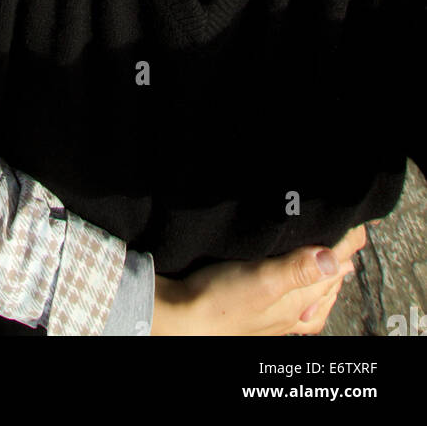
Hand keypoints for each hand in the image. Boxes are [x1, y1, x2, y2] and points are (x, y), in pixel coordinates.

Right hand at [151, 225, 365, 335]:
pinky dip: (302, 297)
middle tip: (349, 241)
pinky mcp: (258, 315)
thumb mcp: (263, 280)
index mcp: (298, 301)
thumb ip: (298, 269)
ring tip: (332, 267)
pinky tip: (295, 294)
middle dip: (339, 262)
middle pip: (325, 285)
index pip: (331, 269)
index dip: (346, 247)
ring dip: (324, 281)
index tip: (358, 226)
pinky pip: (292, 309)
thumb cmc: (221, 302)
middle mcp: (292, 312)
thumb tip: (336, 259)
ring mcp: (276, 317)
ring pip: (311, 299)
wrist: (186, 319)